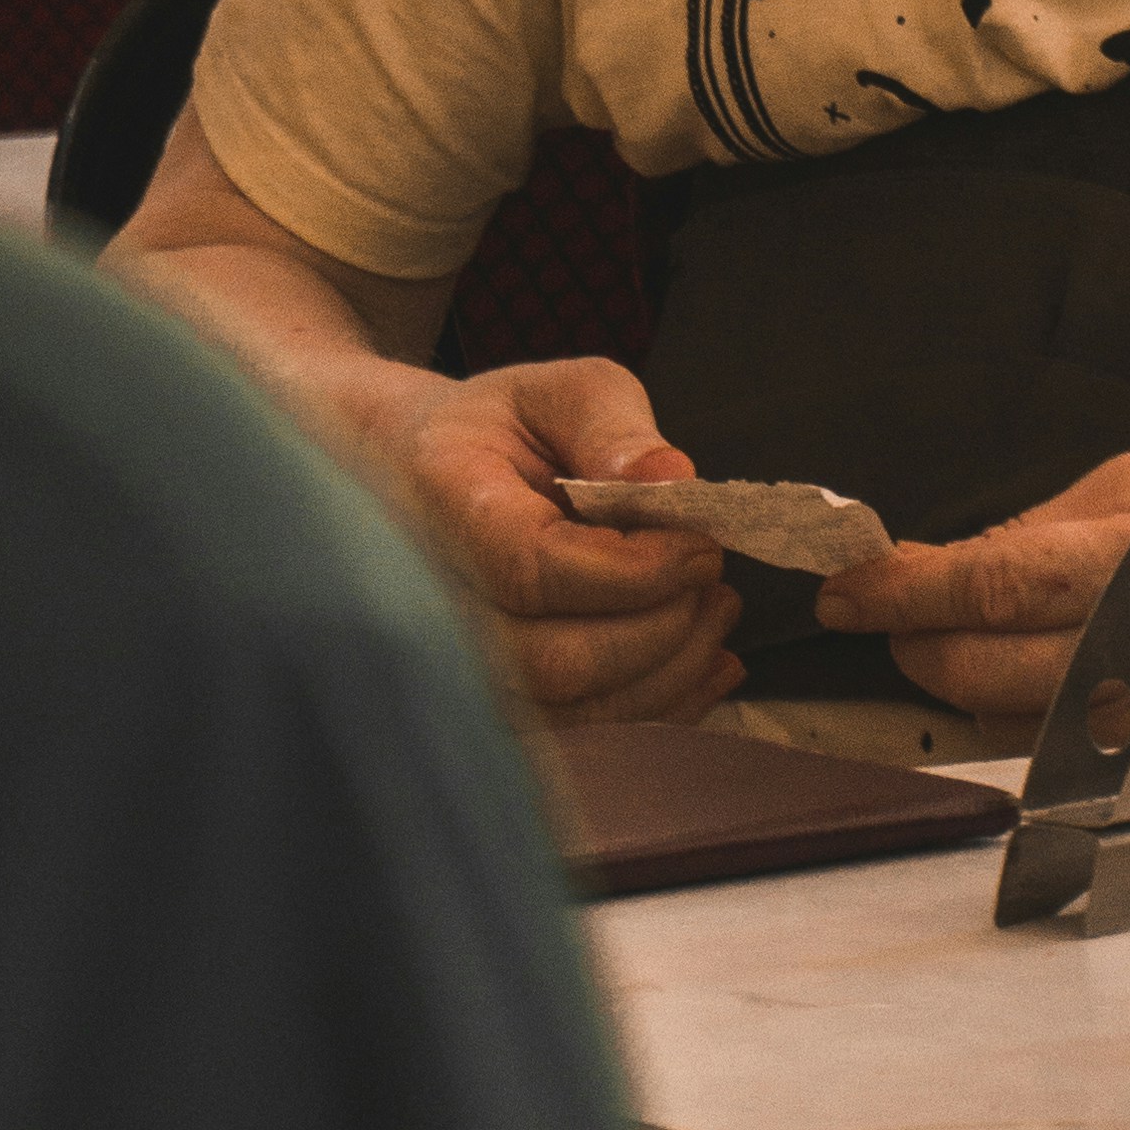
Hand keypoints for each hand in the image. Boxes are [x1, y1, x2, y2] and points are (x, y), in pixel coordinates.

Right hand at [405, 355, 743, 726]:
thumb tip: (673, 477)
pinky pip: (578, 739)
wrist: (414, 479)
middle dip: (662, 627)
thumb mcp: (555, 390)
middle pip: (556, 660)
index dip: (635, 570)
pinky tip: (704, 664)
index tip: (700, 546)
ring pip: (572, 713)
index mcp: (445, 505)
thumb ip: (611, 424)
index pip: (535, 569)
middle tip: (715, 580)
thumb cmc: (498, 430)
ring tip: (716, 611)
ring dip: (670, 673)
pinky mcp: (493, 708)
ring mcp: (457, 669)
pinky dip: (656, 711)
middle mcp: (433, 605)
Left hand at [813, 452, 1129, 716]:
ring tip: (942, 640)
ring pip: (1007, 725)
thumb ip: (1032, 531)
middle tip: (883, 615)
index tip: (846, 590)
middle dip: (915, 645)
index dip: (906, 592)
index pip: (994, 583)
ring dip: (955, 686)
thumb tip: (935, 567)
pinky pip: (1050, 754)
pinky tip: (1002, 678)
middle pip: (987, 670)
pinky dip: (1006, 717)